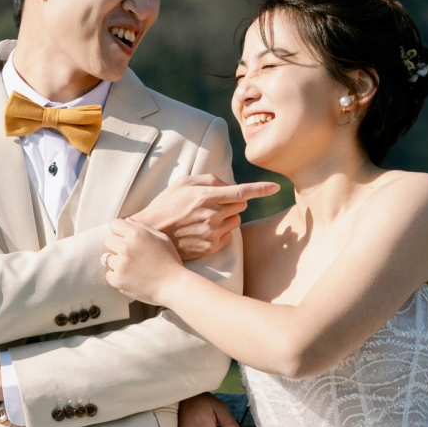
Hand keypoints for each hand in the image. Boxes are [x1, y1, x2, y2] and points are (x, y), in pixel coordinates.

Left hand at [102, 218, 185, 303]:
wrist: (173, 286)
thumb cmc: (170, 261)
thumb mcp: (162, 238)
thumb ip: (143, 227)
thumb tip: (128, 220)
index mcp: (136, 234)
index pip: (114, 224)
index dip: (119, 230)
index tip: (124, 237)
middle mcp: (126, 247)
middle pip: (108, 240)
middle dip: (116, 245)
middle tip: (128, 253)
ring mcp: (120, 265)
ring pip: (105, 258)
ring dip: (115, 261)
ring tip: (128, 266)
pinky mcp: (118, 280)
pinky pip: (108, 274)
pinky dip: (116, 275)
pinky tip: (128, 276)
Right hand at [134, 174, 279, 259]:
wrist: (151, 234)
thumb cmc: (166, 205)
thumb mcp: (183, 183)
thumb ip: (209, 179)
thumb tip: (228, 184)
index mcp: (207, 196)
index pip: (242, 192)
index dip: (261, 188)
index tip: (276, 187)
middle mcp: (213, 215)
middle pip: (241, 206)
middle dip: (234, 201)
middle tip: (215, 202)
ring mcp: (213, 233)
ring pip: (236, 221)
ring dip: (227, 216)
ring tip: (205, 218)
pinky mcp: (212, 247)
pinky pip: (229, 235)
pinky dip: (222, 230)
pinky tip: (204, 229)